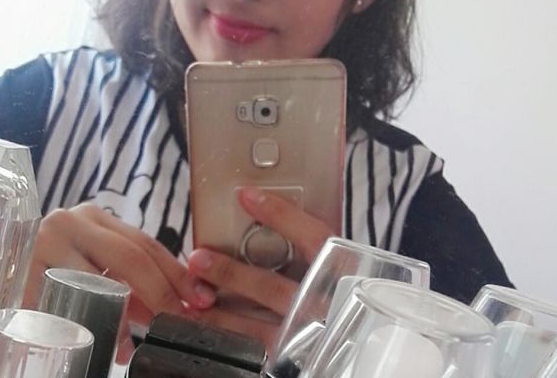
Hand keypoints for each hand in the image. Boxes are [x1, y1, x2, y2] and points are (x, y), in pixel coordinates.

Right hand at [24, 203, 216, 361]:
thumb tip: (176, 305)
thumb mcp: (93, 262)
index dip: (177, 271)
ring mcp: (43, 246)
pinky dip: (89, 327)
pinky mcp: (21, 275)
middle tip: (178, 320)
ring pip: (97, 283)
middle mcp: (70, 223)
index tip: (199, 297)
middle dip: (161, 292)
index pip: (145, 242)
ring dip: (124, 318)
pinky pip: (65, 306)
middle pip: (129, 256)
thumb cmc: (54, 265)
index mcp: (94, 217)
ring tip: (137, 343)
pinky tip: (102, 345)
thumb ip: (129, 278)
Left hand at [186, 186, 332, 346]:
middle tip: (199, 257)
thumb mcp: (340, 261)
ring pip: (258, 327)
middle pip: (272, 288)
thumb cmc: (345, 289)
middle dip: (230, 273)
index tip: (247, 196)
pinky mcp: (295, 358)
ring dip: (219, 311)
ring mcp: (310, 337)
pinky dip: (228, 336)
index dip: (280, 215)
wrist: (363, 335)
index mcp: (344, 274)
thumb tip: (266, 213)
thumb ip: (311, 243)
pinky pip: (255, 350)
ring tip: (193, 294)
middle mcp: (327, 307)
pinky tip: (207, 324)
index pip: (313, 238)